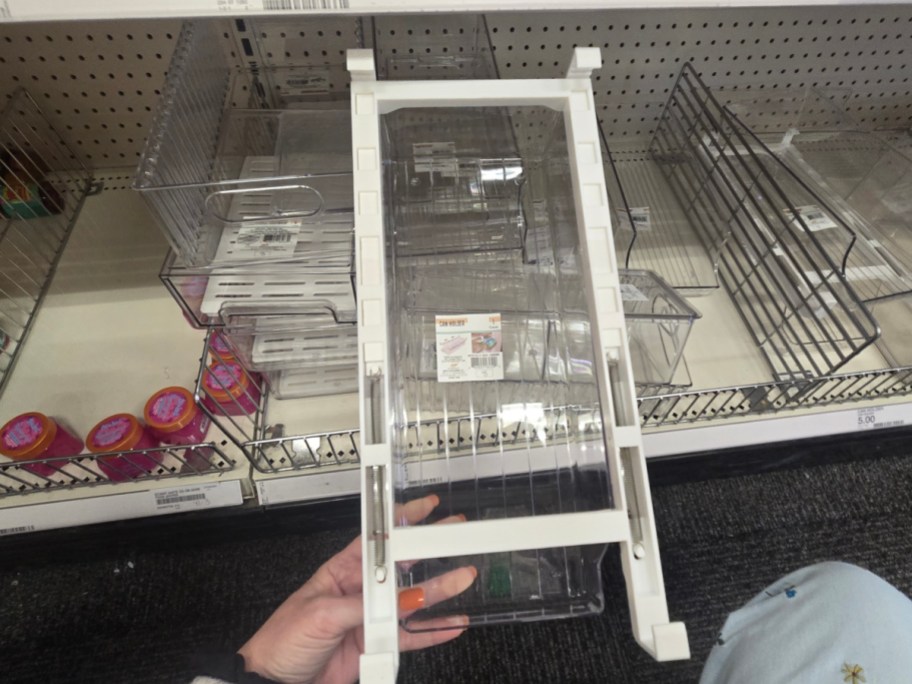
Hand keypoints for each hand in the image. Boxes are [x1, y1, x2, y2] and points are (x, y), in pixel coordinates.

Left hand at [238, 495, 476, 683]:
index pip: (378, 539)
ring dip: (439, 591)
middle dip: (431, 550)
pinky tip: (453, 623)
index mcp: (342, 571)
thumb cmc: (283, 641)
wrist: (275, 683)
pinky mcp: (376, 646)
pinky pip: (411, 637)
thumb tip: (398, 598)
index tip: (426, 507)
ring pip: (412, 602)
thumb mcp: (320, 613)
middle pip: (402, 566)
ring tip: (465, 578)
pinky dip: (434, 631)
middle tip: (458, 537)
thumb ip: (363, 605)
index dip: (402, 521)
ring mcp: (370, 619)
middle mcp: (361, 592)